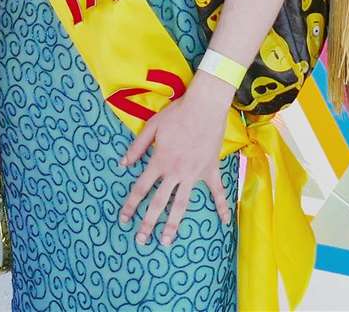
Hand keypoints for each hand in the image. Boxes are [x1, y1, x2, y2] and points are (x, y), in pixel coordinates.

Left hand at [118, 75, 231, 245]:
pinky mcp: (210, 170)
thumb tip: (123, 164)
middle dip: (148, 222)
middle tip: (141, 241)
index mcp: (159, 161)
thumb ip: (137, 146)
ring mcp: (193, 174)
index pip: (141, 188)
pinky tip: (225, 221)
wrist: (204, 106)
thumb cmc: (177, 113)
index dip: (131, 204)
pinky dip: (222, 206)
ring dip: (173, 224)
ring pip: (182, 204)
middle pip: (159, 202)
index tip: (123, 219)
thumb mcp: (152, 126)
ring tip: (166, 241)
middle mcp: (175, 172)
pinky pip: (217, 191)